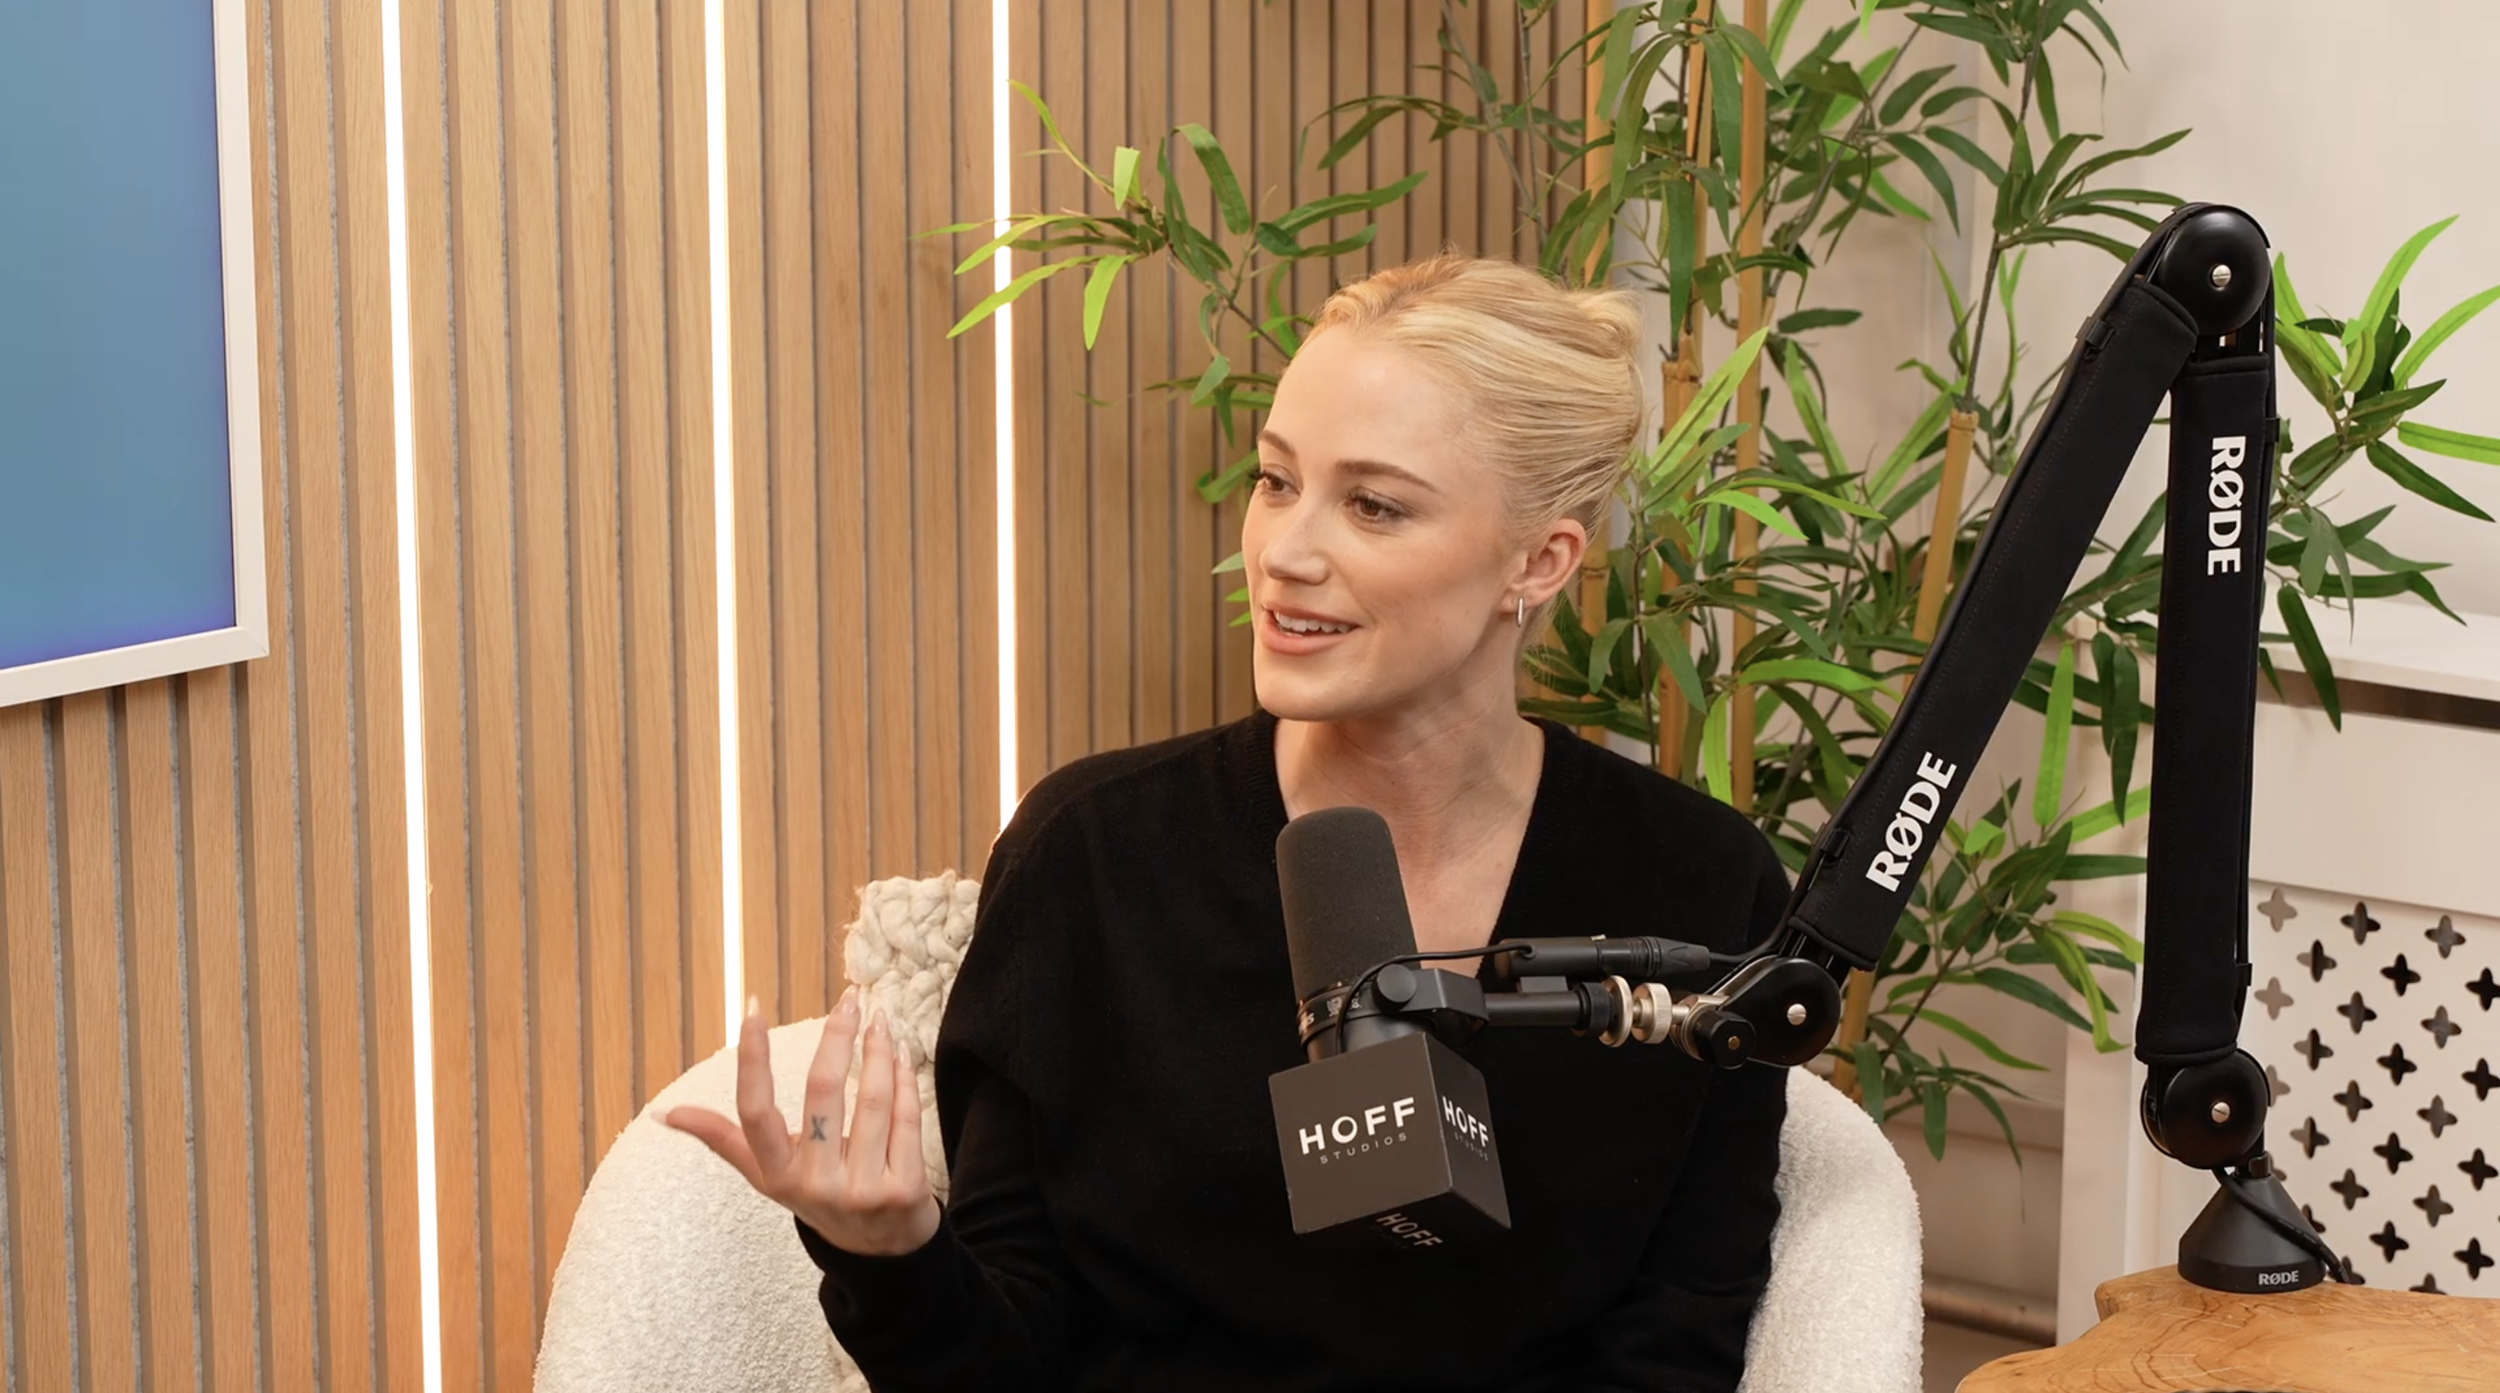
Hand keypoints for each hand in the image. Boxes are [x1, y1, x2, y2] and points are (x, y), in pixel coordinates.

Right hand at [664, 986, 941, 1256]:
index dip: (752, 1059)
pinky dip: (906, 1081)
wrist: (882, 1251)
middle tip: (849, 998)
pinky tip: (902, 1057)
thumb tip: (667, 1114)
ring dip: (879, 1052)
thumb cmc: (819, 1195)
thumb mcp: (769, 1175)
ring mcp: (862, 1190)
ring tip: (879, 1020)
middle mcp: (816, 1185)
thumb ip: (725, 1140)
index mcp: (777, 1175)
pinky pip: (907, 1119)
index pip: (755, 1111)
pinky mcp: (905, 1190)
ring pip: (873, 1101)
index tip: (752, 1009)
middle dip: (837, 1037)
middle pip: (823, 1093)